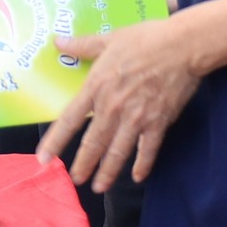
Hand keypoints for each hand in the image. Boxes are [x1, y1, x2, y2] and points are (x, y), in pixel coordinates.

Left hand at [37, 19, 206, 191]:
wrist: (182, 47)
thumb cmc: (145, 39)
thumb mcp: (108, 39)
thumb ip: (82, 45)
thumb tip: (57, 41)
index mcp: (96, 87)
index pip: (69, 120)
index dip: (55, 142)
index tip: (44, 159)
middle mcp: (112, 108)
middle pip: (93, 143)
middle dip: (83, 165)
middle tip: (75, 180)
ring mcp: (136, 118)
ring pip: (117, 152)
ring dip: (107, 172)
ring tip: (98, 187)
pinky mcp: (158, 122)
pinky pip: (147, 150)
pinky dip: (142, 165)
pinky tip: (137, 177)